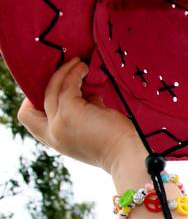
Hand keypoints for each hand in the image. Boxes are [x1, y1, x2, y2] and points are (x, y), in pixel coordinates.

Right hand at [17, 56, 141, 174]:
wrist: (127, 155)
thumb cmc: (117, 143)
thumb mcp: (92, 130)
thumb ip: (83, 116)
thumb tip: (89, 96)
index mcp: (56, 140)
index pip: (30, 120)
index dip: (33, 102)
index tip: (53, 88)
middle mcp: (53, 134)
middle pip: (33, 103)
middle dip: (47, 82)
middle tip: (65, 69)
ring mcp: (59, 122)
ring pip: (51, 89)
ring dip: (64, 72)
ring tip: (79, 63)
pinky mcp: (70, 111)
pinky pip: (67, 84)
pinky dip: (74, 73)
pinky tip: (85, 68)